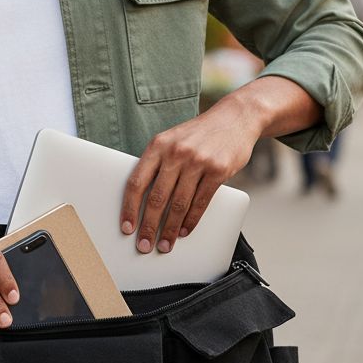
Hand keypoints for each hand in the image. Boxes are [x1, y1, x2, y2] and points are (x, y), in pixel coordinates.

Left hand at [119, 96, 261, 253]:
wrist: (235, 117)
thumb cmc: (198, 134)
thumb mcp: (172, 140)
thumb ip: (158, 163)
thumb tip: (142, 200)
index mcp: (158, 145)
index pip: (136, 182)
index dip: (129, 208)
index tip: (126, 227)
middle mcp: (176, 153)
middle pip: (157, 198)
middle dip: (148, 226)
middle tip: (144, 245)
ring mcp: (198, 162)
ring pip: (179, 204)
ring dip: (170, 229)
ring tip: (165, 244)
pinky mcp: (218, 170)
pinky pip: (201, 202)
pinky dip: (191, 221)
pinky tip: (184, 231)